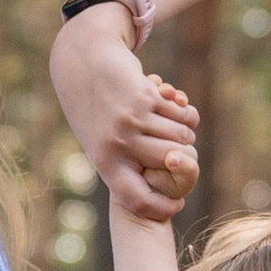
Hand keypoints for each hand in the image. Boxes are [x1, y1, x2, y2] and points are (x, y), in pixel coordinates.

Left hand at [51, 16, 200, 221]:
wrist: (83, 63)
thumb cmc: (94, 110)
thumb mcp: (98, 142)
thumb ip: (124, 165)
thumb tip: (156, 193)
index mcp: (104, 161)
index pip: (137, 199)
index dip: (161, 207)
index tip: (175, 204)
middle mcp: (118, 143)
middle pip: (172, 164)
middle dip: (185, 160)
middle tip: (184, 154)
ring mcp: (132, 119)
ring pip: (181, 137)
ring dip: (187, 133)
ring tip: (180, 130)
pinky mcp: (146, 96)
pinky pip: (180, 114)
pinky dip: (185, 113)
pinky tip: (177, 108)